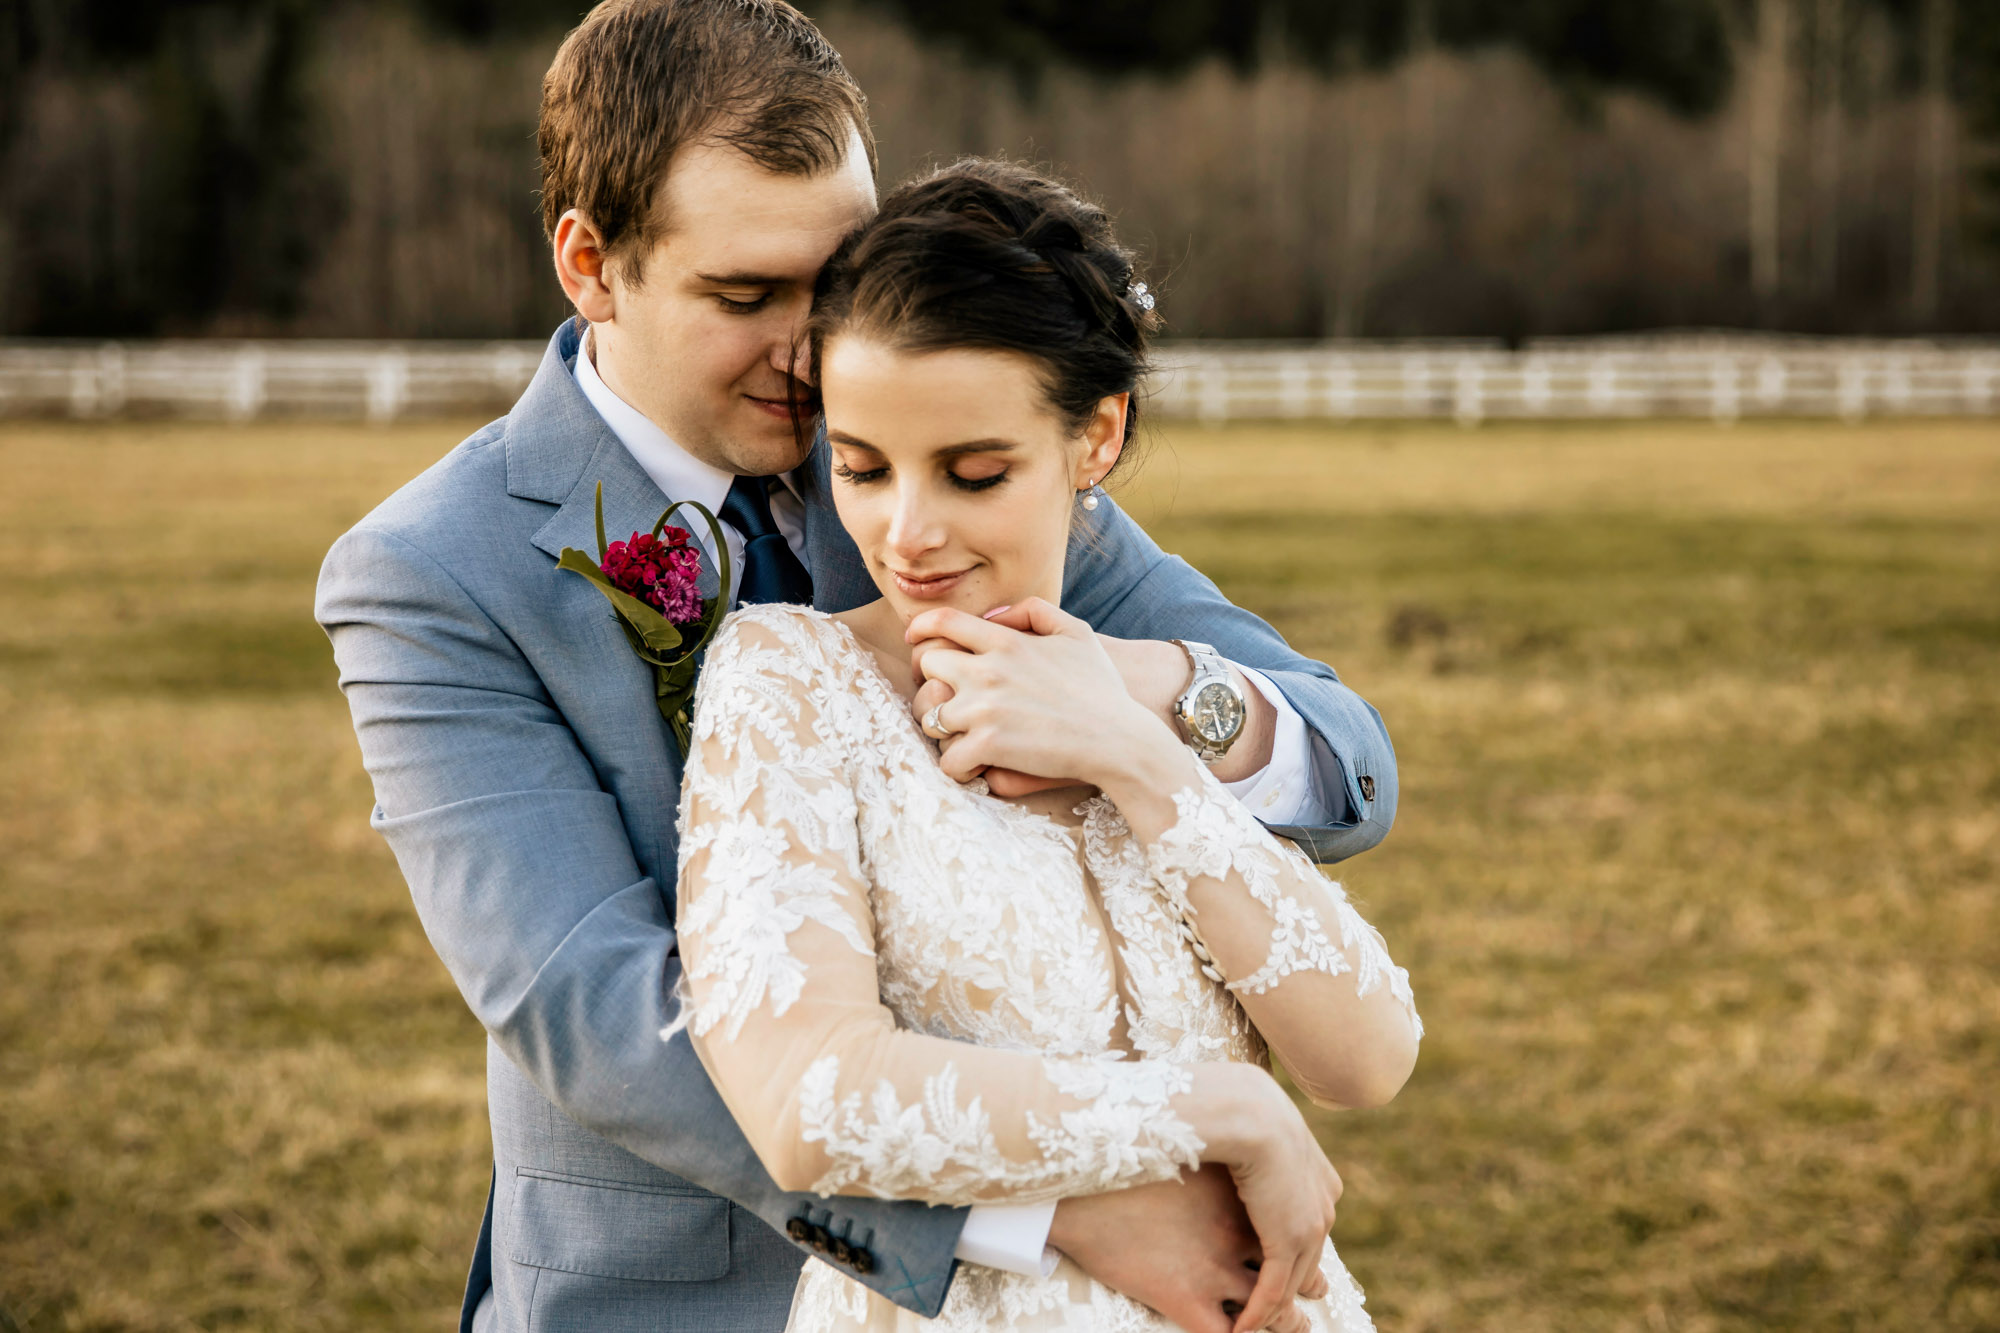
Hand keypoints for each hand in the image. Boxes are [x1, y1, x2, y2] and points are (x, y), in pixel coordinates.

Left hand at [905, 598, 1186, 794]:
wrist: (1119, 739)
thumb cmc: (1100, 689)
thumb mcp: (1076, 632)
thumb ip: (1033, 611)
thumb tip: (991, 617)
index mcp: (1005, 641)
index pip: (943, 622)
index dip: (921, 628)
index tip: (914, 641)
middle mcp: (986, 671)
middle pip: (926, 667)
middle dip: (929, 682)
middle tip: (943, 700)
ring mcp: (983, 710)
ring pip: (929, 716)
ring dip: (941, 729)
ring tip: (961, 738)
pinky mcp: (988, 746)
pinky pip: (948, 758)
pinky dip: (957, 766)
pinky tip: (975, 767)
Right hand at [1049, 1165, 1328, 1332]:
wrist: (1073, 1193)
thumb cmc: (1116, 1164)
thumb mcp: (1175, 1147)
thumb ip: (1205, 1149)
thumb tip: (1214, 1135)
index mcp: (1235, 1196)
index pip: (1289, 1222)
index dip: (1300, 1237)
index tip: (1302, 1243)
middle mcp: (1235, 1232)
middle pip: (1294, 1267)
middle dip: (1307, 1282)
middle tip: (1316, 1289)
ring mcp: (1214, 1268)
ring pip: (1274, 1311)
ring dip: (1284, 1321)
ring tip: (1293, 1326)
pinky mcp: (1185, 1297)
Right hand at [1207, 1068, 1344, 1332]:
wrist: (1245, 1109)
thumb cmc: (1234, 1104)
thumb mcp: (1254, 1124)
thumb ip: (1255, 1138)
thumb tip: (1236, 1130)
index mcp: (1319, 1177)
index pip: (1305, 1222)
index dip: (1288, 1245)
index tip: (1268, 1260)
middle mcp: (1323, 1205)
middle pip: (1306, 1256)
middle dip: (1290, 1283)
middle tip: (1270, 1308)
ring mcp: (1311, 1226)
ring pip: (1292, 1279)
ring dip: (1270, 1307)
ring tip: (1249, 1325)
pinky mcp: (1290, 1242)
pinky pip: (1275, 1289)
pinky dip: (1259, 1312)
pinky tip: (1243, 1328)